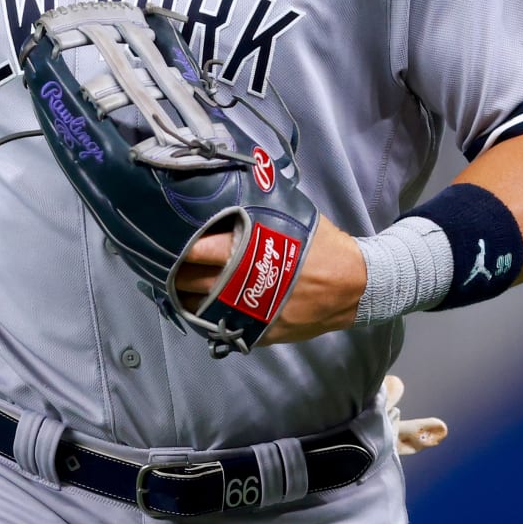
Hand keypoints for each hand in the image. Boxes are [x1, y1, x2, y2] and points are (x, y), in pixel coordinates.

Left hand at [174, 214, 364, 343]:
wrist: (358, 286)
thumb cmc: (326, 247)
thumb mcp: (297, 219)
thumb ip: (265, 210)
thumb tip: (239, 190)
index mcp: (255, 255)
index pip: (205, 251)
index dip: (184, 248)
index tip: (169, 241)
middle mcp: (251, 288)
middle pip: (198, 283)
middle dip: (178, 274)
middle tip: (164, 264)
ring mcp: (256, 315)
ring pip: (207, 311)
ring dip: (188, 299)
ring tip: (175, 287)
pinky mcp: (264, 333)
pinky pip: (227, 329)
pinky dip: (211, 319)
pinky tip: (202, 309)